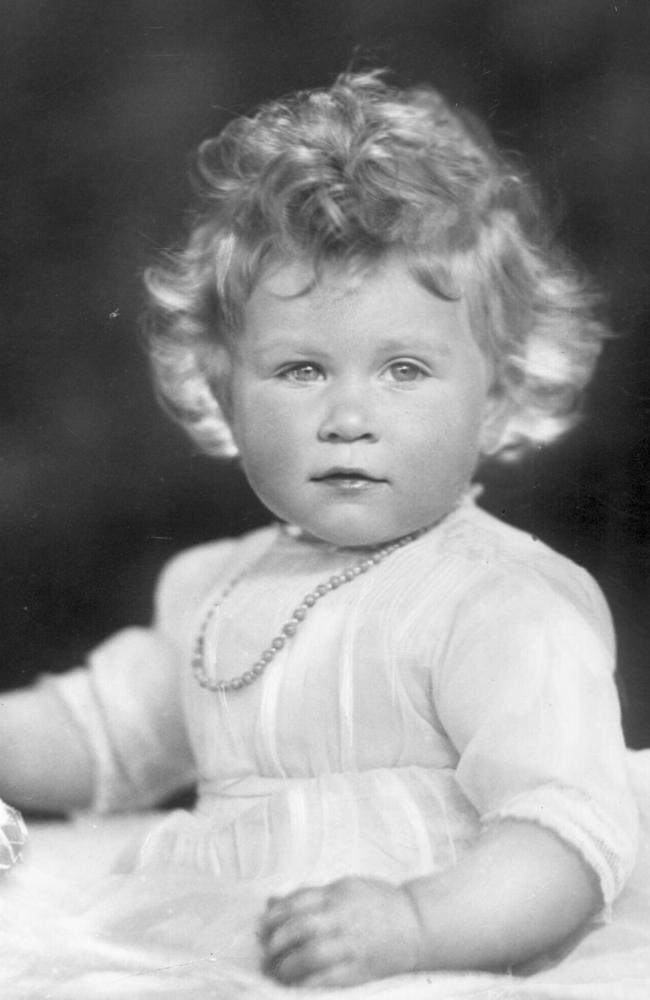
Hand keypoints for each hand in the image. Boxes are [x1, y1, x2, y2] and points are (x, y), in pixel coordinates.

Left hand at [259, 876, 423, 987]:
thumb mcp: (344, 888)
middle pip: (299, 927)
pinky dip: (307, 984)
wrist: (417, 924)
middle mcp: (342, 916)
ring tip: (277, 973)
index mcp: (337, 894)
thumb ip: (310, 895)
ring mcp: (352, 943)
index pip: (297, 902)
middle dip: (276, 942)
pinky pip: (328, 979)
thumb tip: (271, 902)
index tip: (261, 928)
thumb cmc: (379, 904)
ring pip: (310, 954)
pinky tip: (296, 987)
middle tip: (266, 954)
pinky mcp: (360, 969)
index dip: (274, 916)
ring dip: (287, 966)